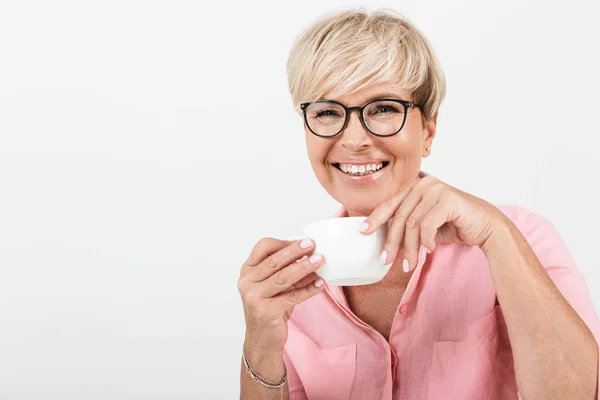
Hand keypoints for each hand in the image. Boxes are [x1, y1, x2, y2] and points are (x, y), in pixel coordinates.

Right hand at [237, 237, 325, 353]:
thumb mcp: (275, 285)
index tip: (302, 241)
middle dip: (295, 251)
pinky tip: (320, 283)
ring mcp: (254, 297)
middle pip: (274, 261)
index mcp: (247, 270)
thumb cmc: (270, 307)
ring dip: (304, 267)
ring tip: (320, 261)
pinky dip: (308, 289)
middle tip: (313, 245)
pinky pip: (292, 296)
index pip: (263, 247)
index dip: (283, 243)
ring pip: (283, 277)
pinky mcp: (266, 311)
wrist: (262, 339)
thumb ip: (286, 269)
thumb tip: (310, 254)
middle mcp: (247, 282)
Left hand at [359, 176, 504, 270]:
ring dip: (409, 248)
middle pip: (400, 216)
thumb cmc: (454, 225)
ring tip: (409, 264)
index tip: (363, 232)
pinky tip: (430, 249)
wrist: (486, 226)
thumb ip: (407, 223)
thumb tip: (383, 238)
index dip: (375, 218)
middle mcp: (424, 183)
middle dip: (392, 242)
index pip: (391, 203)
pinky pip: (427, 225)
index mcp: (416, 186)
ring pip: (412, 223)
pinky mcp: (449, 199)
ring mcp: (437, 189)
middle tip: (387, 260)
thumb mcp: (424, 224)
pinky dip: (426, 241)